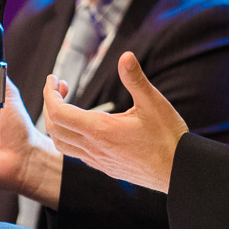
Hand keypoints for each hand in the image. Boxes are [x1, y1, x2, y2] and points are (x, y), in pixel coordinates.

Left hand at [43, 52, 188, 193]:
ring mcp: (98, 161)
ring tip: (68, 104)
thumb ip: (136, 79)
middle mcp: (94, 148)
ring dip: (57, 122)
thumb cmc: (168, 137)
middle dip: (50, 104)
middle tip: (61, 86)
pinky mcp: (105, 168)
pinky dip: (69, 136)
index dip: (49, 94)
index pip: (58, 113)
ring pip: (62, 144)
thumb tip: (125, 56)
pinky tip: (85, 125)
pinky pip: (76, 153)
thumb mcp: (154, 103)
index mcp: (101, 131)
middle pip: (54, 128)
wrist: (179, 173)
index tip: (54, 78)